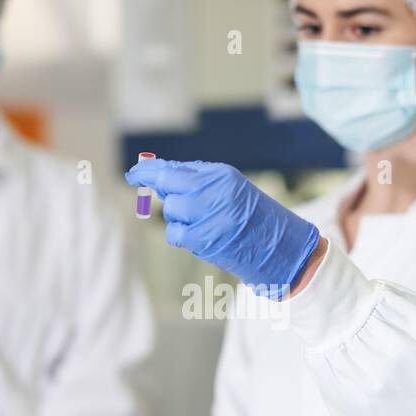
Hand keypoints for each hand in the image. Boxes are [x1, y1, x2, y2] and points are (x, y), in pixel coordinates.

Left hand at [124, 158, 320, 292]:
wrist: (281, 248)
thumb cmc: (252, 218)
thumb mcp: (230, 190)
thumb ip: (197, 181)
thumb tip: (159, 177)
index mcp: (220, 174)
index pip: (175, 168)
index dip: (149, 171)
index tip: (133, 174)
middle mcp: (215, 190)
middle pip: (168, 185)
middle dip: (157, 191)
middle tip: (153, 195)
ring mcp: (211, 214)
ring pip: (171, 210)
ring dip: (177, 218)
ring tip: (198, 222)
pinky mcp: (207, 238)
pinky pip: (176, 233)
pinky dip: (181, 236)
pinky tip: (198, 237)